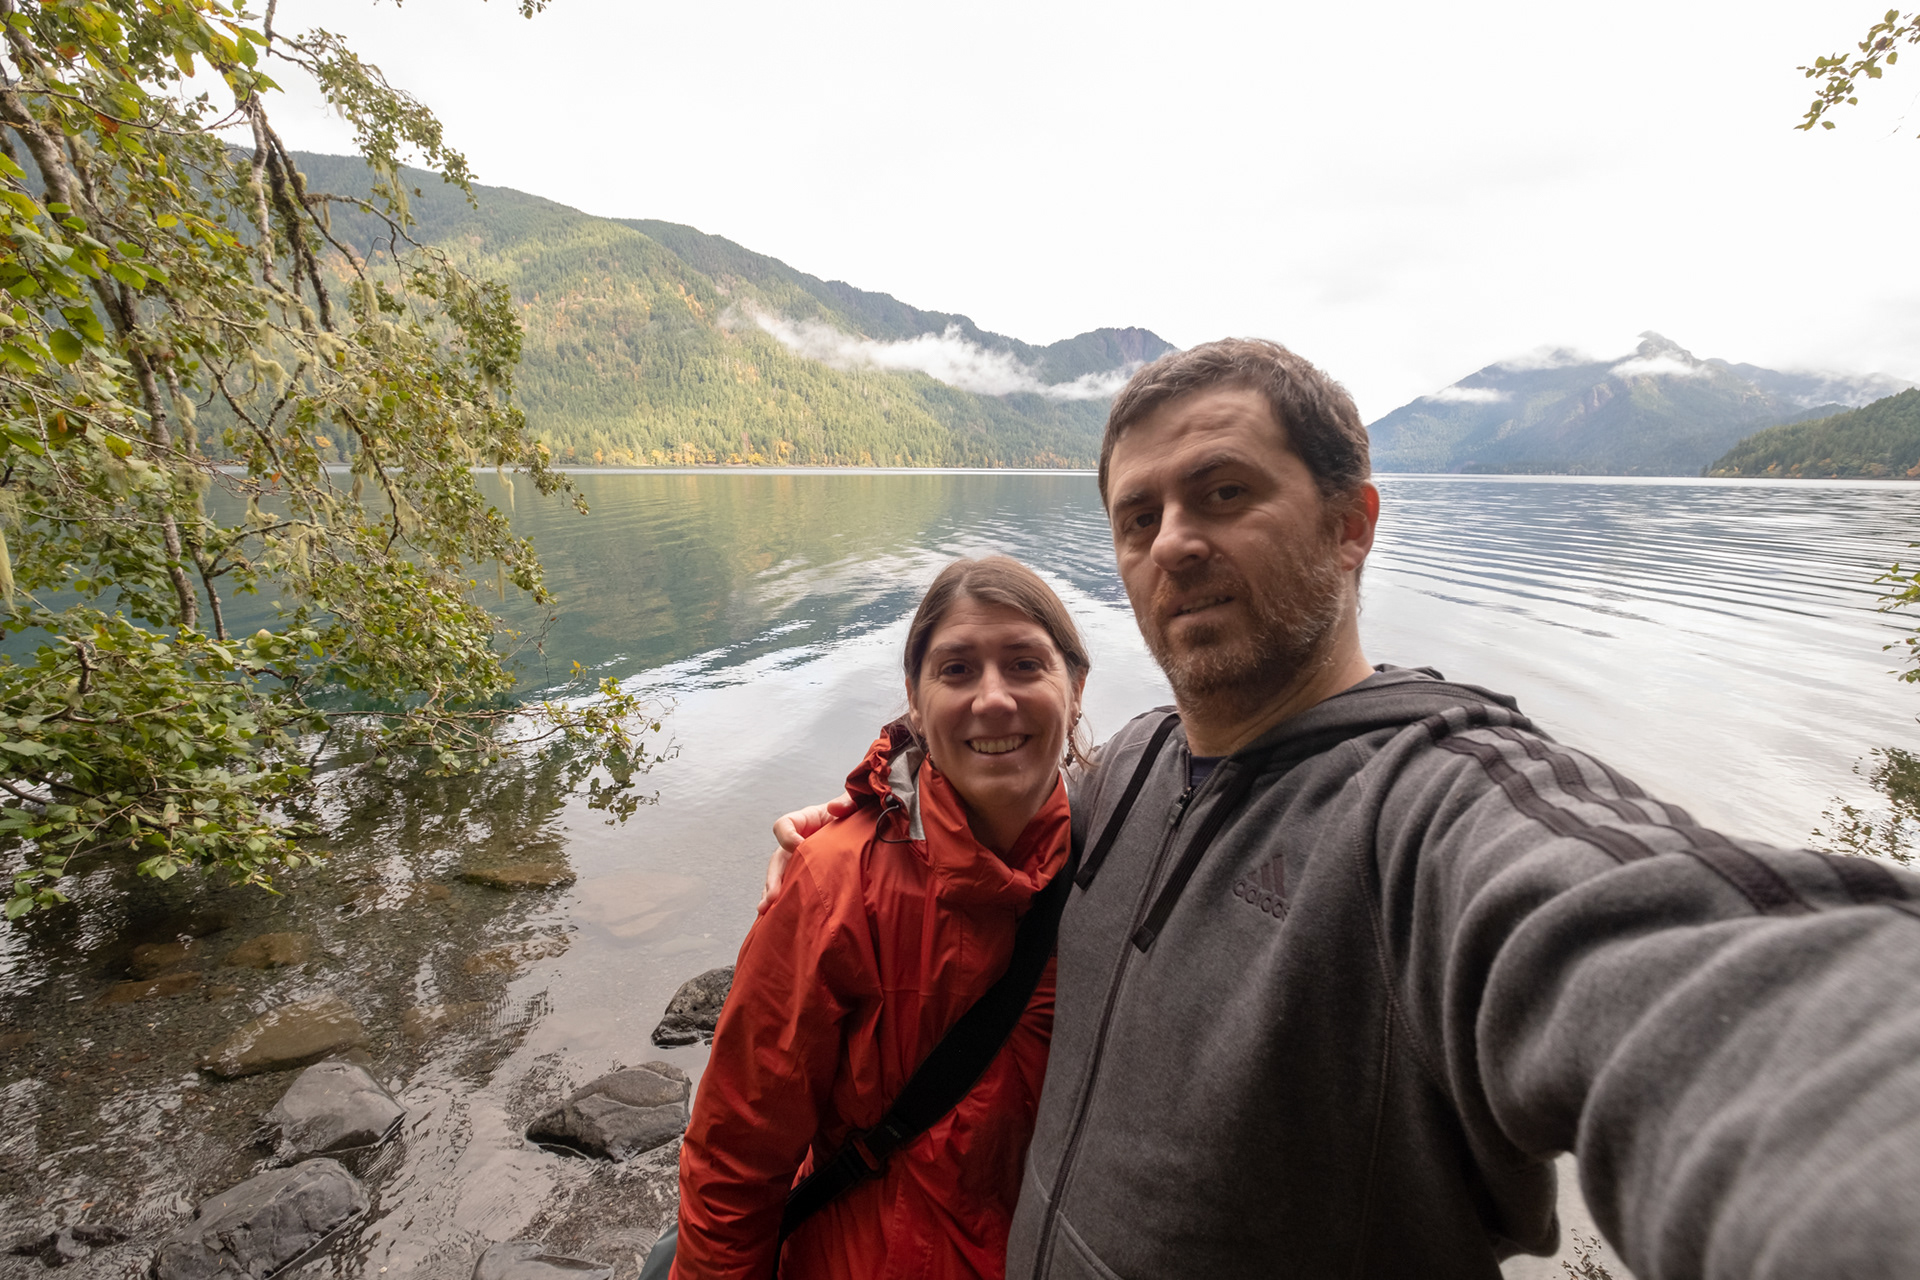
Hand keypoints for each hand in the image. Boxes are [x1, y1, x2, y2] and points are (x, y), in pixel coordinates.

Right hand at [759, 792, 855, 914]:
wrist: (865, 832)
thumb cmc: (857, 814)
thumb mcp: (855, 804)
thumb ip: (848, 802)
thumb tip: (835, 808)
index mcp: (805, 821)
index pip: (784, 825)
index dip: (787, 836)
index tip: (798, 846)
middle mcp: (797, 843)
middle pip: (777, 858)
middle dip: (773, 877)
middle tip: (773, 896)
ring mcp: (800, 862)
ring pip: (780, 878)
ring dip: (771, 893)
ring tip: (766, 910)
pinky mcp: (807, 877)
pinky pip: (791, 889)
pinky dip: (783, 902)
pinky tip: (777, 917)